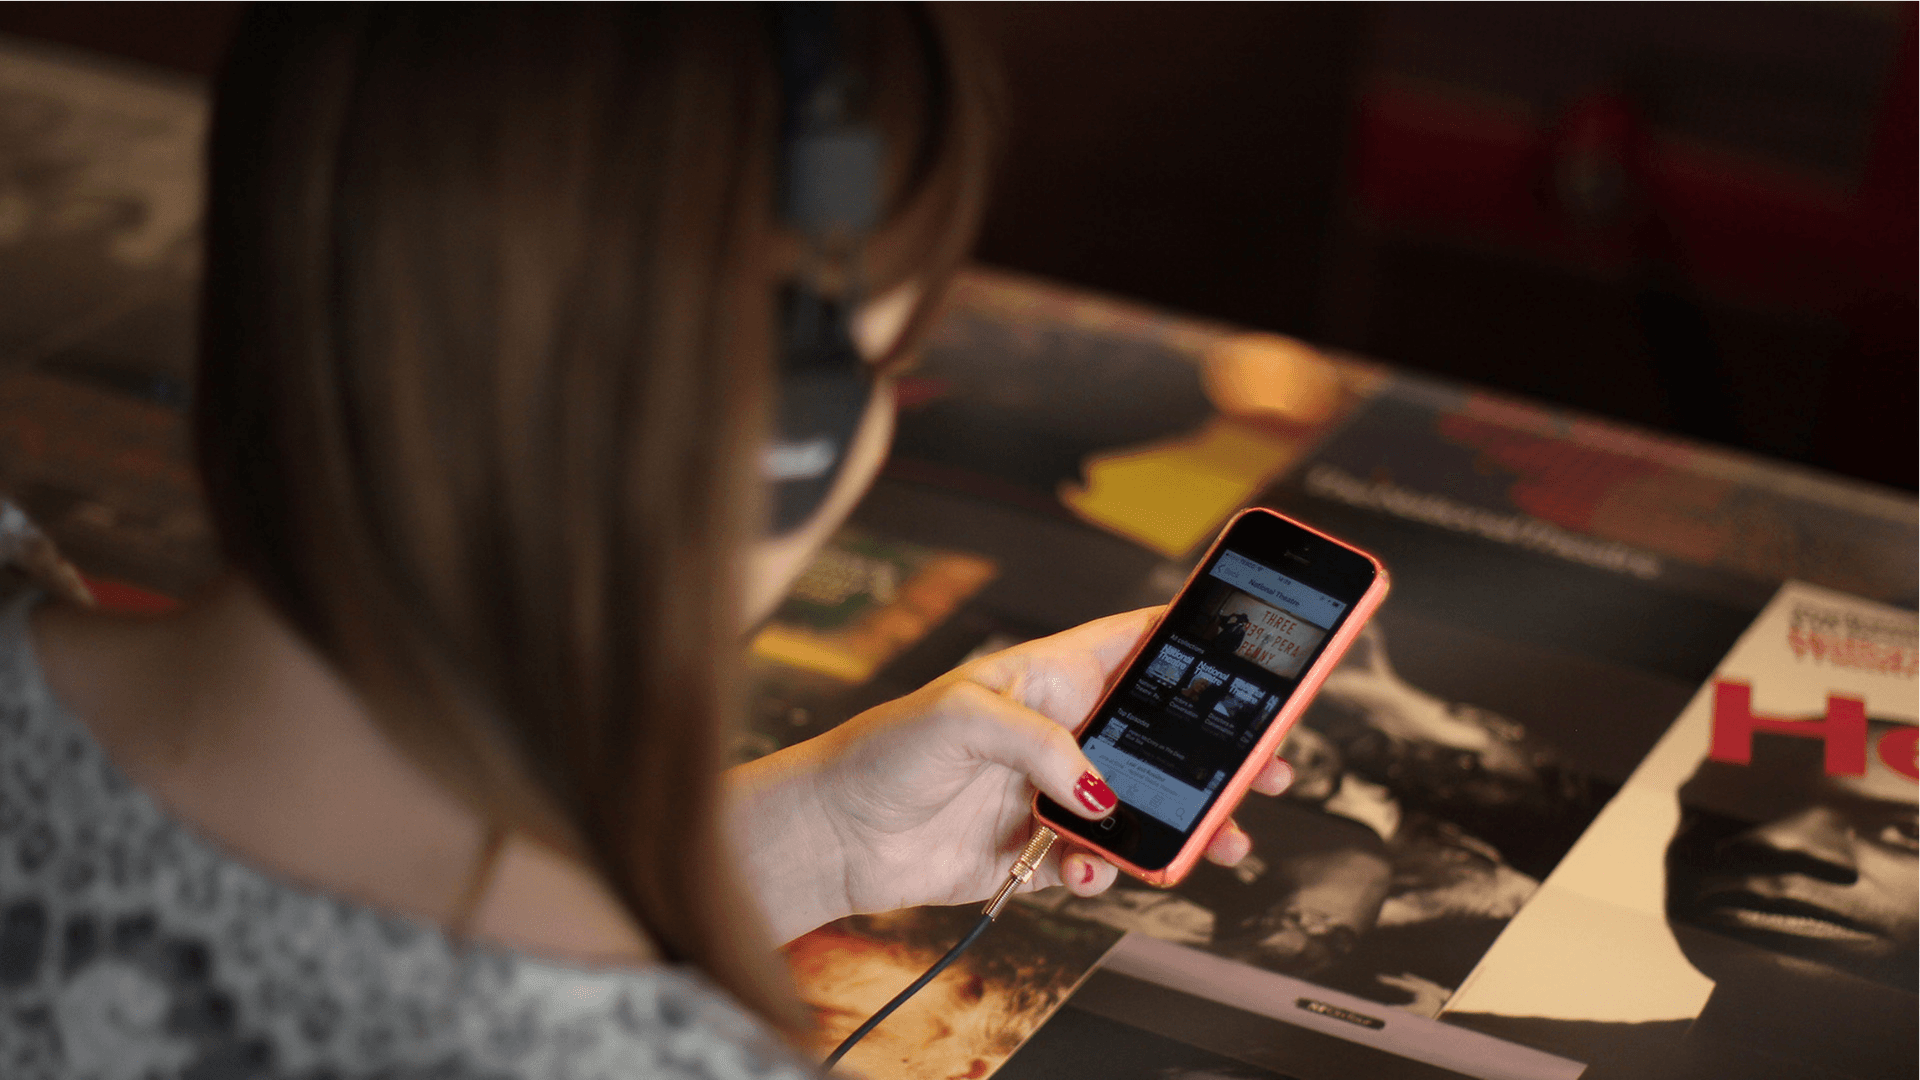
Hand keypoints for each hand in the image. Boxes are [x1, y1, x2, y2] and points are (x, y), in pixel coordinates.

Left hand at [725, 608, 1295, 941]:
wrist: (833, 836)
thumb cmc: (881, 752)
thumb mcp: (963, 716)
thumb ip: (1044, 745)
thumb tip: (1101, 790)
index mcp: (1048, 676)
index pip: (1136, 644)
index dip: (1194, 642)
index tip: (1254, 651)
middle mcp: (1059, 732)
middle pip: (1161, 734)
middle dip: (1218, 752)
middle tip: (1271, 767)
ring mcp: (1051, 792)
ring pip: (1143, 804)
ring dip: (1184, 823)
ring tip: (1220, 840)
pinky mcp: (1036, 849)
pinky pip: (1098, 861)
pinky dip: (1107, 871)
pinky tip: (1085, 870)